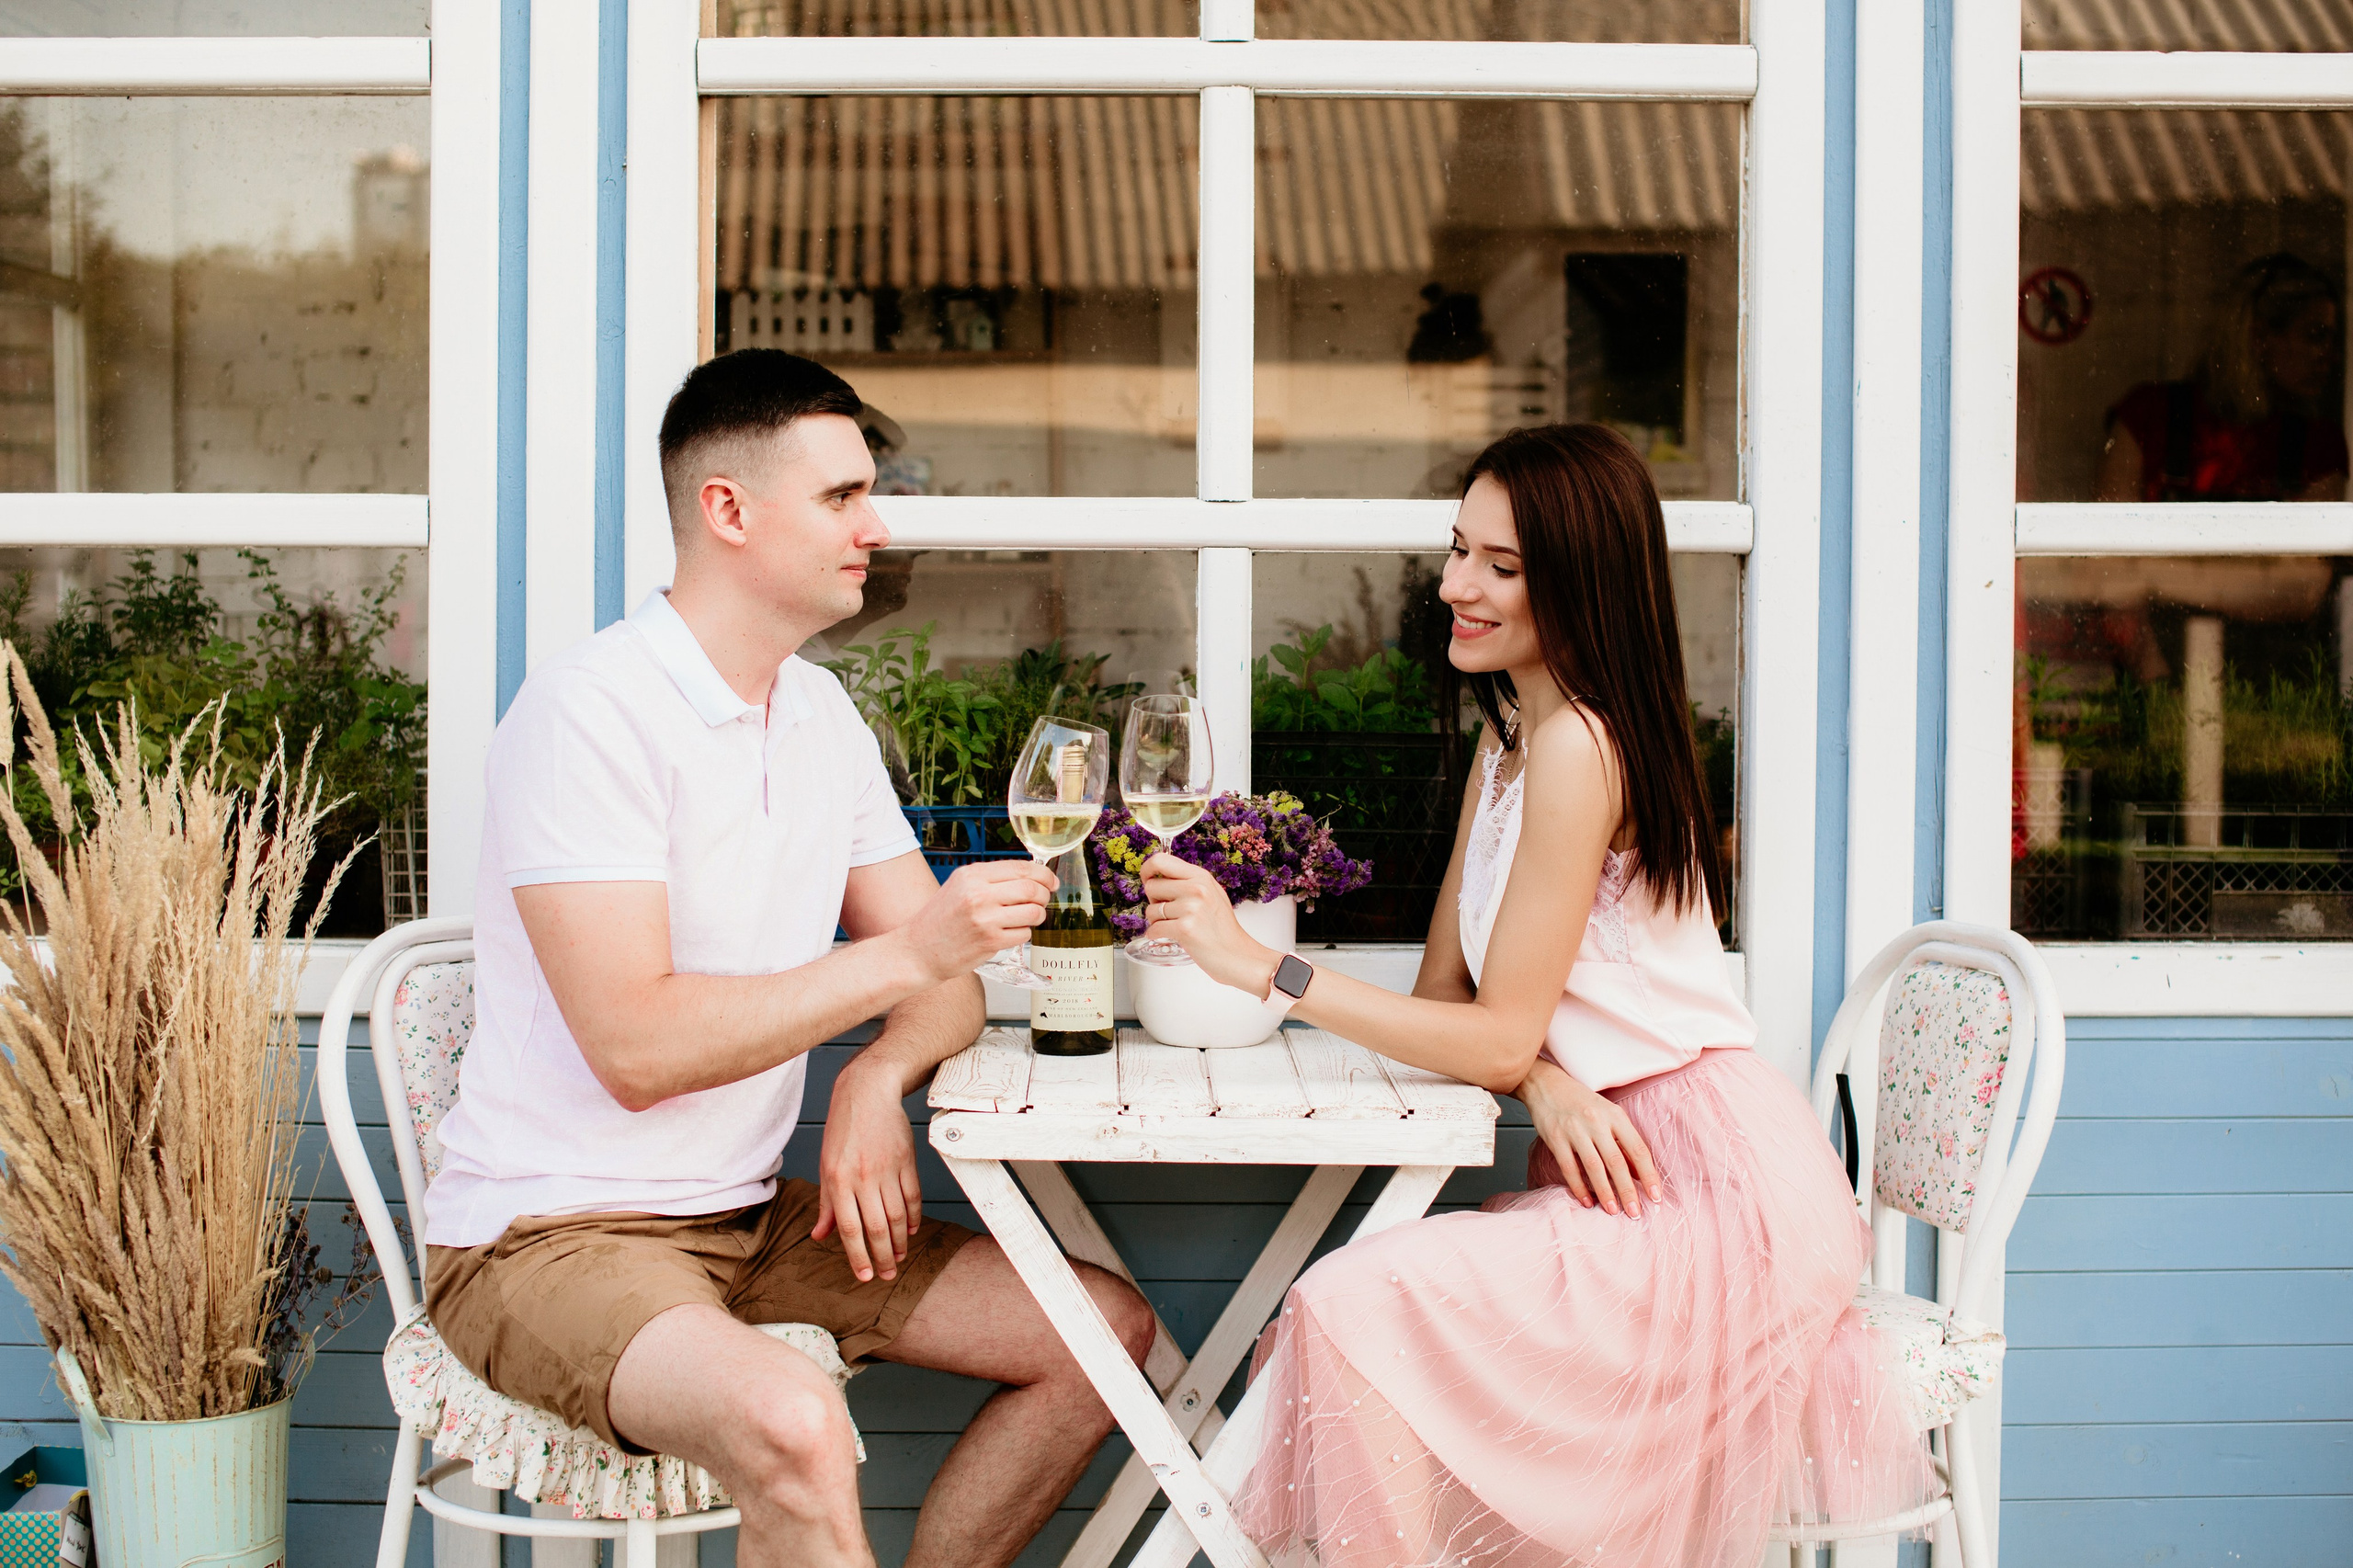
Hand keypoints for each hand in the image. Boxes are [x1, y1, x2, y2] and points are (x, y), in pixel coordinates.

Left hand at [811, 1056, 923, 1281]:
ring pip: (896, 1216)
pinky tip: (909, 1231)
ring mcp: (886, 1169)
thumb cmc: (842, 1130)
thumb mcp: (825, 1165)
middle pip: (876, 1227)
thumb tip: (819, 1236)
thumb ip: (825, 1204)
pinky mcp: (905, 1161)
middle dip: (882, 1256)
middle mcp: (862, 1178)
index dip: (858, 1255)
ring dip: (899, 1241)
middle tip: (887, 1275)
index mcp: (838, 1181)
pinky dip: (913, 1217)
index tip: (865, 1275)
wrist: (867, 1093)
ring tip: (899, 1257)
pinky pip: (912, 1196)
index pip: (849, 1228)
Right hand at [901, 859, 1055, 980]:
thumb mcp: (959, 887)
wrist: (917, 950)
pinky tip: (1010, 934)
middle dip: (1044, 895)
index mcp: (972, 875)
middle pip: (1031, 889)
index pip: (1021, 868)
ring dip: (1037, 916)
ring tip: (1028, 918)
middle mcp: (978, 893)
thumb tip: (1030, 877)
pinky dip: (1023, 934)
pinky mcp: (990, 941)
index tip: (1050, 881)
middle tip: (1042, 901)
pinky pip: (1024, 934)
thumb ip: (990, 879)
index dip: (1043, 875)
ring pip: (1033, 912)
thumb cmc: (940, 919)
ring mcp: (985, 918)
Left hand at [1138, 853, 1280, 996]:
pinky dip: (1157, 936)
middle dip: (1154, 902)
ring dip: (1157, 922)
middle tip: (1171, 913)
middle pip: (1151, 886)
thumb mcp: (1211, 894)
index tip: (1148, 880)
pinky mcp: (1185, 928)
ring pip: (1151, 910)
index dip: (1147, 870)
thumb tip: (1157, 876)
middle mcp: (1197, 888)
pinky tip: (1171, 937)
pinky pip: (1154, 929)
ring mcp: (1191, 908)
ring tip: (1175, 926)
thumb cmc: (1223, 928)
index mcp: (1201, 876)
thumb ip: (1188, 881)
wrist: (1237, 955)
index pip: (1161, 860)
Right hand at [1518, 1056, 1661, 1218]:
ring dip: (1605, 1192)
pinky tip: (1586, 1201)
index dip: (1649, 1175)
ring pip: (1594, 1167)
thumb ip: (1623, 1141)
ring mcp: (1575, 1130)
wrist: (1547, 1084)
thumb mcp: (1609, 1114)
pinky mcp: (1555, 1138)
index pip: (1638, 1149)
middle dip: (1627, 1190)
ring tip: (1613, 1210)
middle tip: (1635, 1212)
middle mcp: (1597, 1122)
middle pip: (1617, 1162)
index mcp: (1615, 1116)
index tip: (1655, 1197)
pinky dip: (1579, 1187)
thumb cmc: (1582, 1101)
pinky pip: (1569, 1168)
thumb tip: (1640, 1174)